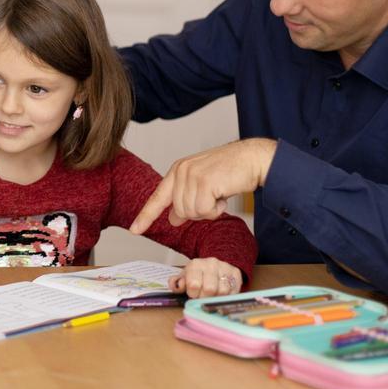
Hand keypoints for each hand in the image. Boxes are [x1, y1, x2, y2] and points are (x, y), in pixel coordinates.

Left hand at [129, 138, 276, 232]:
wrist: (253, 159)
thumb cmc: (230, 171)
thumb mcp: (203, 185)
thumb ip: (185, 199)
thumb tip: (173, 219)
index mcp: (178, 170)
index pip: (158, 197)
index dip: (146, 215)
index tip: (135, 230)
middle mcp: (181, 171)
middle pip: (180, 211)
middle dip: (199, 211)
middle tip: (214, 197)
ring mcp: (192, 175)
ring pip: (191, 213)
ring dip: (209, 210)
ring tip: (219, 193)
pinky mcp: (204, 182)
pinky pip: (204, 211)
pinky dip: (217, 210)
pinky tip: (224, 195)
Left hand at [169, 257, 242, 297]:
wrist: (214, 266)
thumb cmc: (197, 275)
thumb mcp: (185, 278)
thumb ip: (177, 283)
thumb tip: (176, 286)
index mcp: (196, 264)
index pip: (194, 284)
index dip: (193, 294)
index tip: (193, 294)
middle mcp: (211, 264)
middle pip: (210, 289)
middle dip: (205, 297)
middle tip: (203, 297)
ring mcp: (225, 267)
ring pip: (222, 291)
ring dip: (217, 298)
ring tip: (213, 295)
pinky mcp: (236, 273)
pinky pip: (233, 291)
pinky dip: (227, 296)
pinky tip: (222, 294)